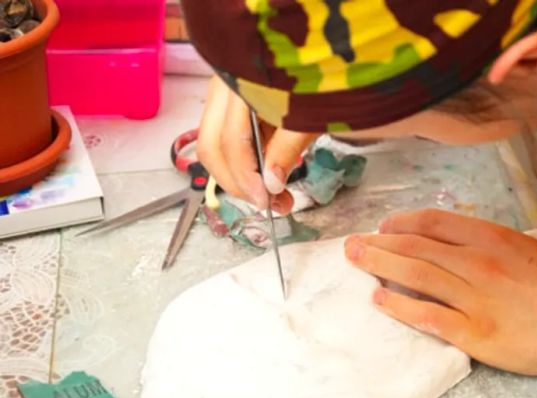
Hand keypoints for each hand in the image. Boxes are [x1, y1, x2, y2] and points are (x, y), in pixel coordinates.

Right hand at [196, 76, 318, 213]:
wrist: (325, 53)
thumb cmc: (319, 76)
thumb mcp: (309, 114)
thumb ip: (287, 148)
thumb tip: (271, 185)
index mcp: (240, 84)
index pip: (231, 141)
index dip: (246, 177)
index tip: (267, 201)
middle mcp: (223, 87)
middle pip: (212, 147)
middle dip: (237, 183)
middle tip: (268, 204)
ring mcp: (224, 94)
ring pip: (215, 146)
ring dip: (240, 177)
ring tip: (274, 196)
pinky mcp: (233, 104)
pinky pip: (227, 140)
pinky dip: (244, 162)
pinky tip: (268, 175)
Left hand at [344, 208, 536, 380]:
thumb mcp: (529, 249)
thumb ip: (489, 242)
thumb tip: (451, 240)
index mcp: (493, 236)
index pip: (433, 222)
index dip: (402, 222)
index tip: (384, 226)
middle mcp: (478, 262)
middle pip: (415, 246)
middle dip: (378, 242)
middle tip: (353, 244)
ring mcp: (474, 298)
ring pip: (415, 275)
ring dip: (379, 267)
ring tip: (356, 262)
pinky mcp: (474, 333)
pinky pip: (427, 316)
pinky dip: (398, 307)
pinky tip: (378, 300)